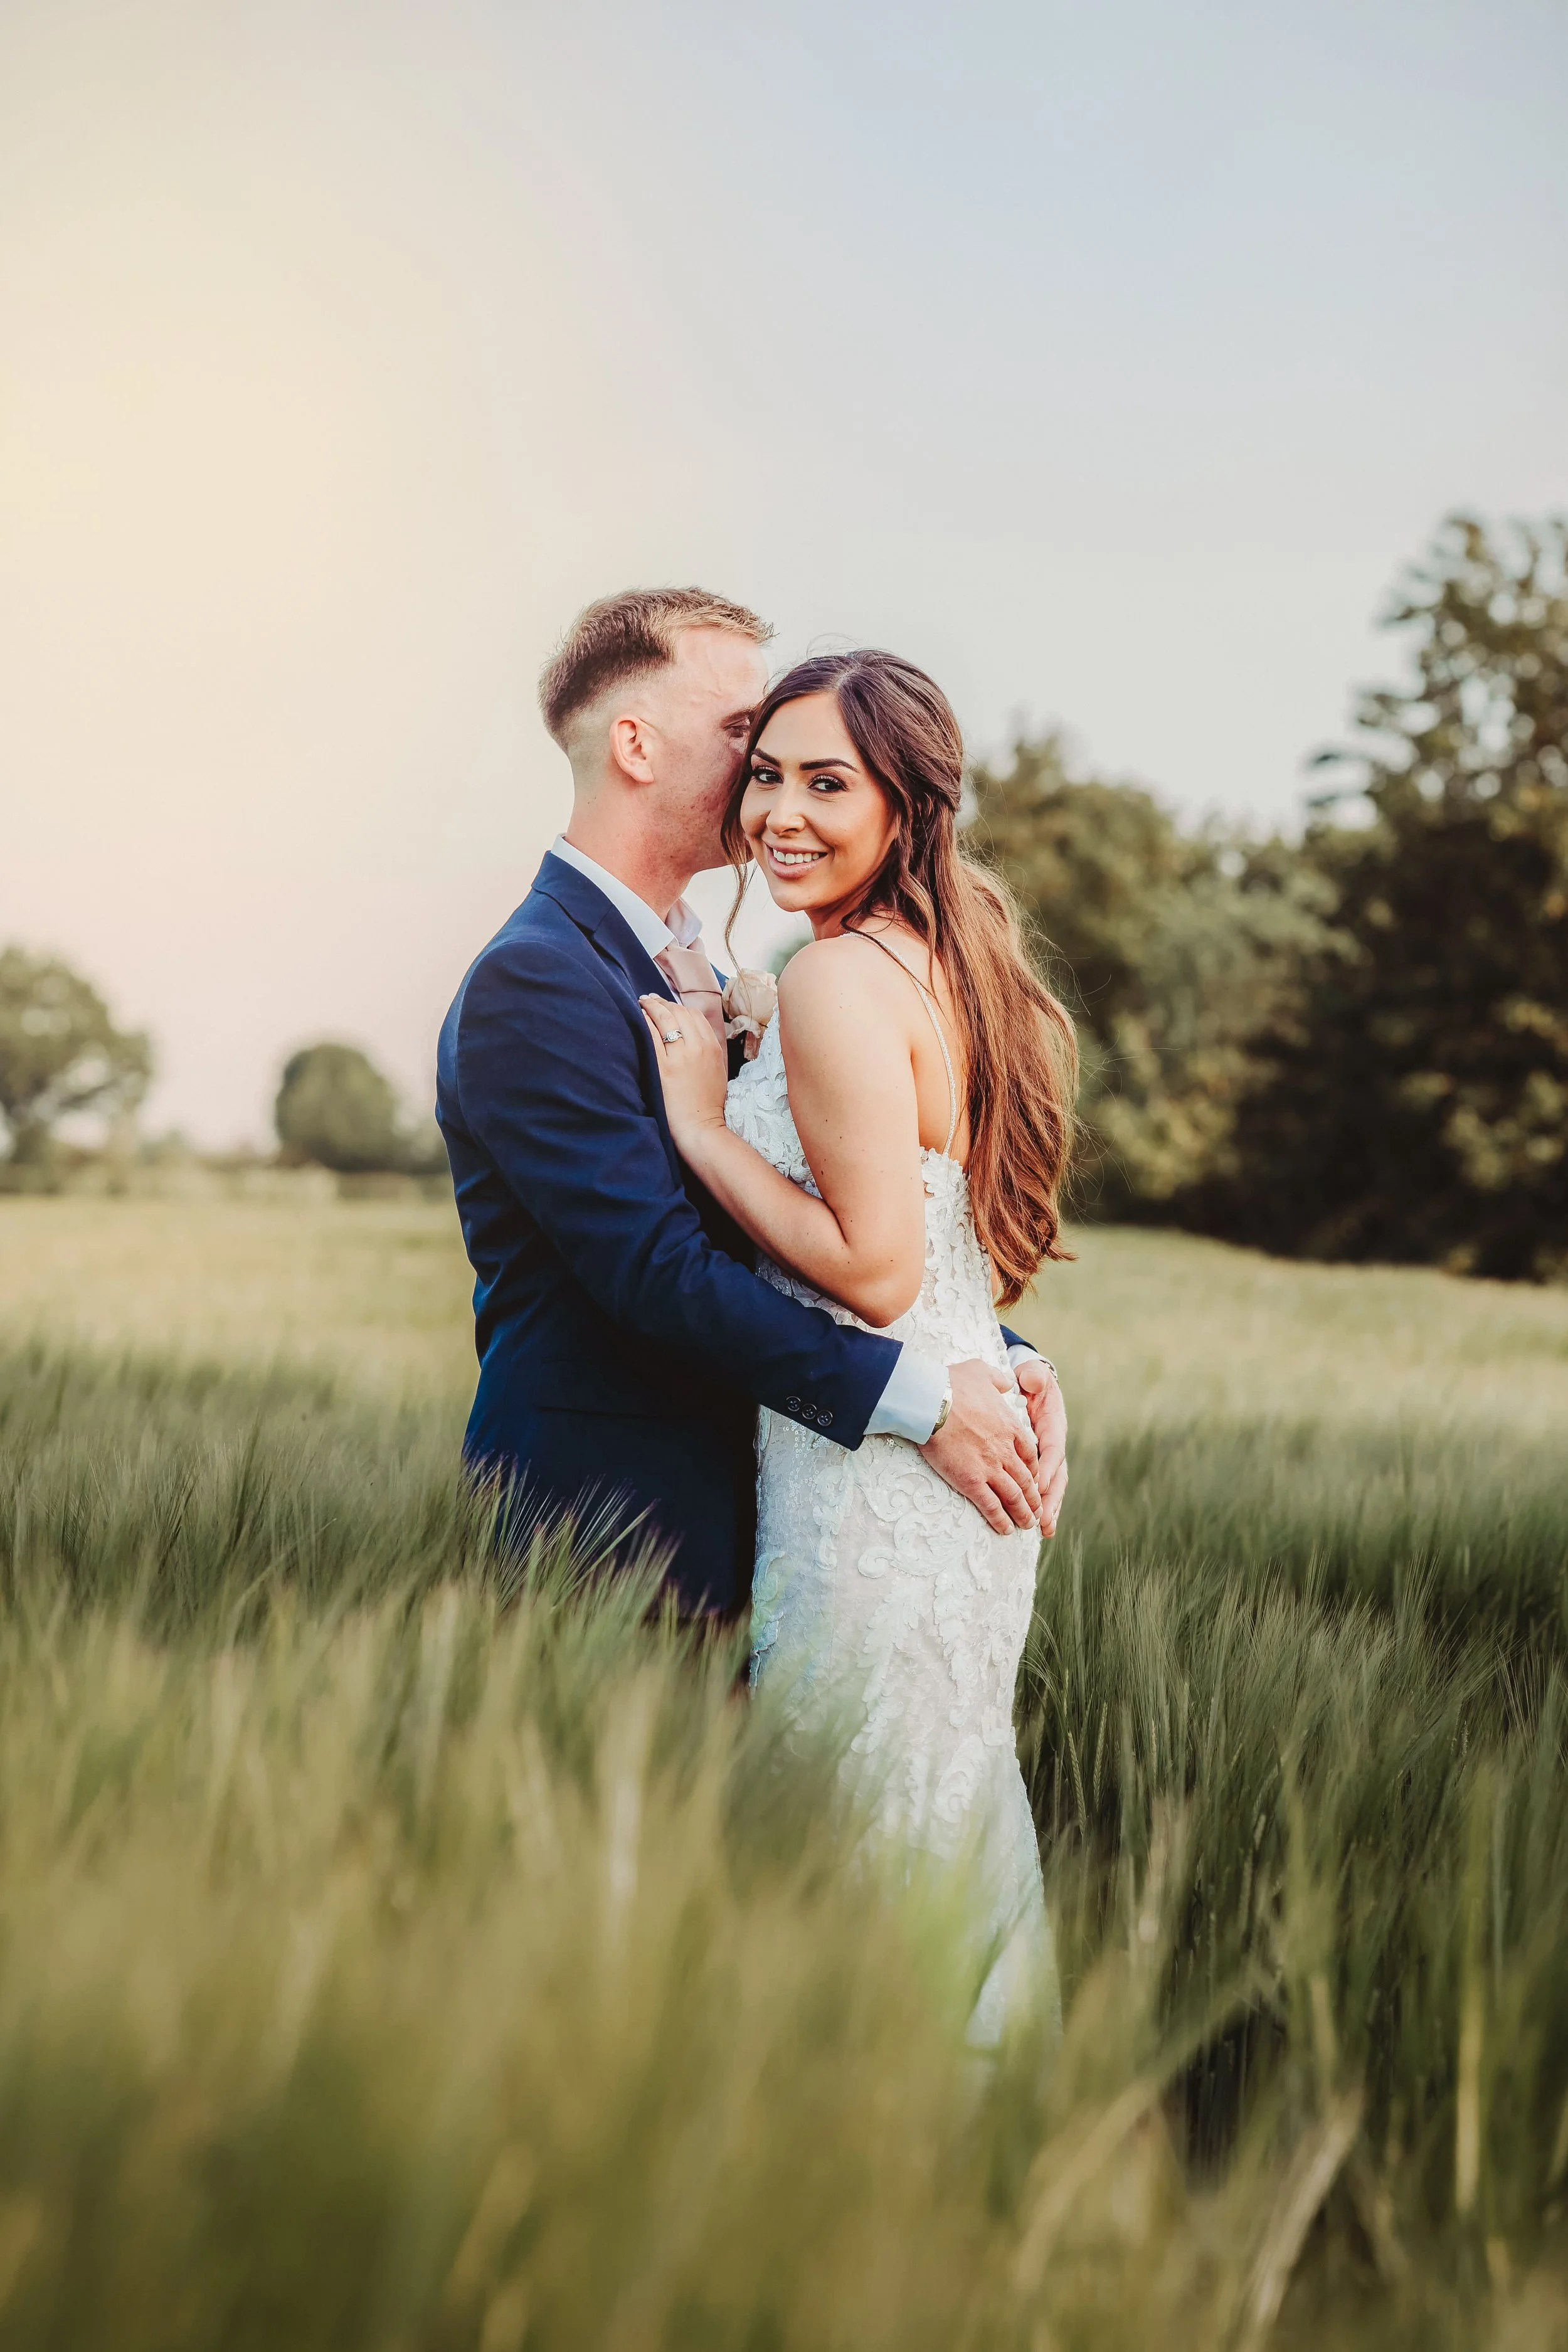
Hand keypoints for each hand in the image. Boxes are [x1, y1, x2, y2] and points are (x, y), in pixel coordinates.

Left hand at [639, 998, 729, 1146]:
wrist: (701, 1126)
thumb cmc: (707, 1104)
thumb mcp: (717, 1071)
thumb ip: (707, 1051)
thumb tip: (692, 1036)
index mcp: (713, 1047)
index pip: (694, 1015)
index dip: (677, 1006)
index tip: (665, 1005)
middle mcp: (699, 1047)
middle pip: (680, 1012)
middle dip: (662, 1003)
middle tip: (648, 1000)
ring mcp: (681, 1056)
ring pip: (666, 1019)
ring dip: (651, 1006)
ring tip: (640, 1003)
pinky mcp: (665, 1068)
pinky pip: (652, 1036)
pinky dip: (644, 1022)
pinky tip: (636, 1017)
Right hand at [920, 1358, 1041, 1535]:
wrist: (932, 1401)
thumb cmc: (952, 1383)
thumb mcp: (982, 1372)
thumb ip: (998, 1379)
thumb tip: (1007, 1381)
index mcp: (1010, 1427)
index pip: (1030, 1454)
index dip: (1034, 1470)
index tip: (1034, 1480)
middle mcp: (1005, 1450)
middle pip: (1026, 1479)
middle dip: (1033, 1497)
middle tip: (1036, 1510)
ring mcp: (990, 1467)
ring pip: (1014, 1496)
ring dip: (1023, 1513)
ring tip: (1026, 1525)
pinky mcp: (971, 1481)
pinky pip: (991, 1506)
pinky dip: (1001, 1519)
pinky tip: (1005, 1529)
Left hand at [1013, 1357, 1067, 1536]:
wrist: (1029, 1385)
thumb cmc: (1029, 1380)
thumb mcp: (1032, 1374)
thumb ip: (1034, 1377)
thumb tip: (1033, 1382)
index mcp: (1053, 1424)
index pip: (1052, 1448)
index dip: (1047, 1466)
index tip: (1038, 1483)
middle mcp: (1055, 1444)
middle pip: (1056, 1475)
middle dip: (1050, 1498)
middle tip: (1042, 1518)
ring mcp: (1049, 1457)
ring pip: (1053, 1487)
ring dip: (1049, 1508)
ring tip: (1044, 1529)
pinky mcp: (1041, 1465)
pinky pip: (1044, 1488)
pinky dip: (1045, 1507)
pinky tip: (1043, 1528)